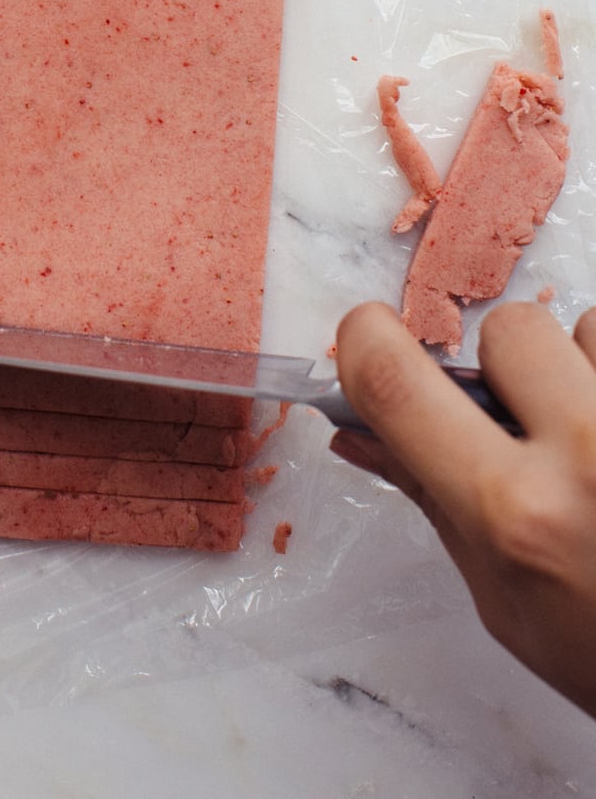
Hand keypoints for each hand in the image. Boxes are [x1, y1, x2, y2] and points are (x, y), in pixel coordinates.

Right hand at [331, 300, 595, 719]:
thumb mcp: (505, 600)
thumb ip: (434, 499)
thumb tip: (356, 429)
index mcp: (515, 513)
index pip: (397, 381)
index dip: (365, 342)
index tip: (370, 341)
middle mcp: (587, 454)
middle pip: (509, 327)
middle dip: (507, 367)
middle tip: (530, 426)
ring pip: (591, 329)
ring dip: (585, 373)